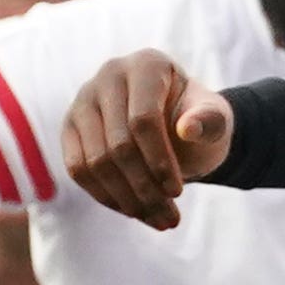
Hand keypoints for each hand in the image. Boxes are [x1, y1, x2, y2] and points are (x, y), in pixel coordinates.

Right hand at [61, 53, 223, 229]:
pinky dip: (105, 197)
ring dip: (126, 200)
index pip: (144, 119)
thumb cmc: (197, 119)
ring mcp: (83, 100)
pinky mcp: (70, 127)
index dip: (159, 160)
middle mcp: (108, 75)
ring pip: (94, 162)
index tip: (177, 192)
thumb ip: (210, 120)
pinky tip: (133, 212)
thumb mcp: (215, 119)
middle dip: (144, 189)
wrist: (176, 123)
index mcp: (146, 64)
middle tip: (170, 219)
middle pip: (118, 145)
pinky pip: (77, 169)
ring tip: (157, 221)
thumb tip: (188, 129)